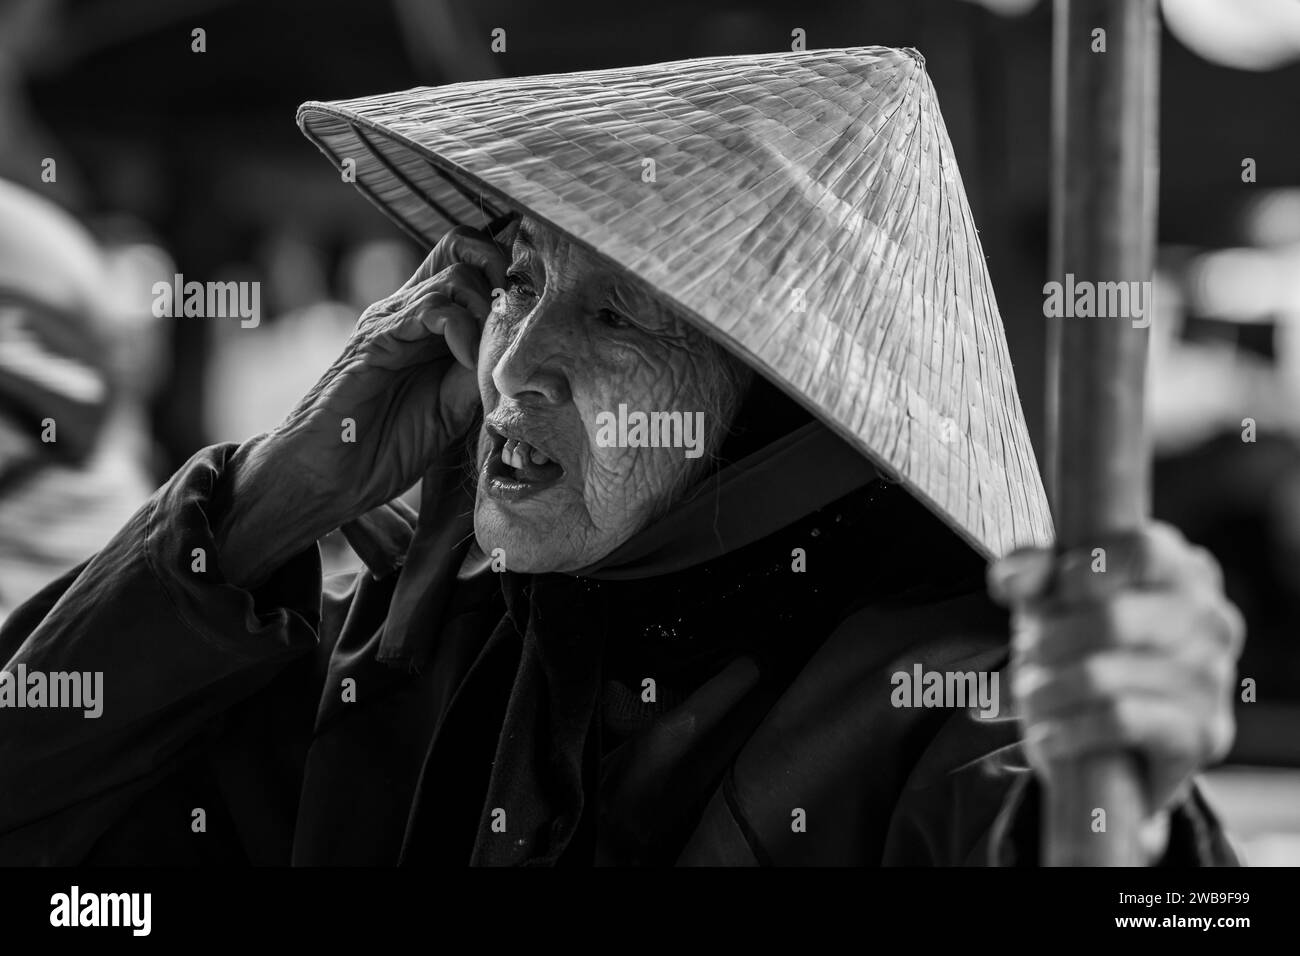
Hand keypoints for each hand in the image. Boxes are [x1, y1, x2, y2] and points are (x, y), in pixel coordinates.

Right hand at [215, 225, 510, 586]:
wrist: (326, 475)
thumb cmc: (384, 447)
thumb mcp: (452, 410)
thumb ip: (478, 375)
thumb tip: (514, 355)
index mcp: (427, 323)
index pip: (472, 263)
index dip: (506, 276)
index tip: (527, 316)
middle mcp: (408, 309)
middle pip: (466, 246)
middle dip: (503, 275)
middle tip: (512, 323)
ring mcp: (391, 319)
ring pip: (457, 273)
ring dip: (486, 311)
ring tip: (485, 356)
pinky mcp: (376, 337)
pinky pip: (431, 308)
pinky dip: (461, 329)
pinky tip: (462, 362)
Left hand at [988, 523, 1244, 856]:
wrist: (1121, 739)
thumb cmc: (1086, 644)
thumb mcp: (1053, 597)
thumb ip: (1030, 571)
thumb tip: (1013, 580)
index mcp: (1185, 570)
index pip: (1143, 550)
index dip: (1086, 570)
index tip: (1056, 592)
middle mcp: (1212, 620)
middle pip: (1113, 618)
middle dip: (1049, 639)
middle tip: (1026, 653)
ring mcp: (1213, 677)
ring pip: (1105, 676)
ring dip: (1048, 689)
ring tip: (1030, 693)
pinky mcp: (1203, 732)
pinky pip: (1120, 721)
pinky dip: (1069, 730)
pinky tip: (1048, 735)